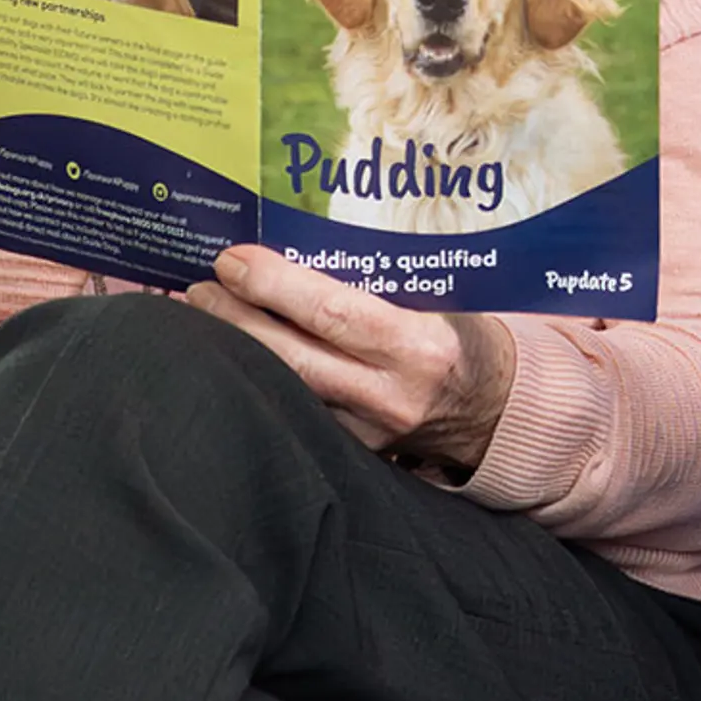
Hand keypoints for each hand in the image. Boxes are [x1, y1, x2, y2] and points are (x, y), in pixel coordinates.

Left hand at [184, 245, 517, 475]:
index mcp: (419, 347)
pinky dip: (261, 384)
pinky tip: (232, 362)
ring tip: (200, 318)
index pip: (332, 312)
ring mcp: (369, 434)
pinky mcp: (356, 456)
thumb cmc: (468, 339)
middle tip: (197, 288)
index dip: (274, 285)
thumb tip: (302, 245)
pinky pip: (297, 415)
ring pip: (286, 393)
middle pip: (292, 358)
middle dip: (235, 320)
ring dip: (236, 355)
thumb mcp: (441, 302)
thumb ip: (379, 285)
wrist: (503, 413)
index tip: (232, 259)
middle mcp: (390, 396)